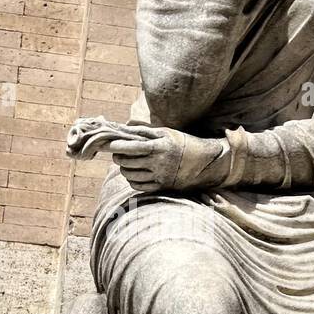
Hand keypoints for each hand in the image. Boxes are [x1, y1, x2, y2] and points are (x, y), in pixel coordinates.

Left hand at [107, 126, 224, 192]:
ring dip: (123, 169)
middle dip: (118, 158)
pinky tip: (132, 174)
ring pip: (131, 176)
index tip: (108, 145)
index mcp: (160, 147)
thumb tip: (124, 127)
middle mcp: (159, 163)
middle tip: (117, 154)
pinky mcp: (162, 187)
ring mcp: (160, 176)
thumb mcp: (166, 132)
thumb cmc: (182, 143)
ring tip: (124, 163)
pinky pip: (139, 186)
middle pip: (129, 162)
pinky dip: (131, 180)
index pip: (132, 147)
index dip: (118, 147)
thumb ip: (144, 131)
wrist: (204, 161)